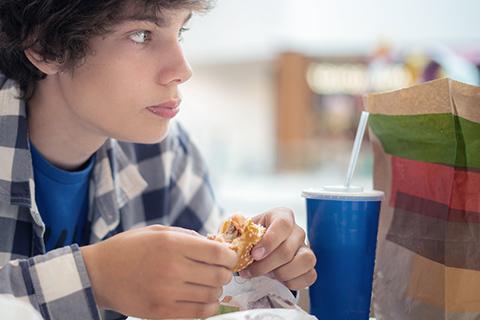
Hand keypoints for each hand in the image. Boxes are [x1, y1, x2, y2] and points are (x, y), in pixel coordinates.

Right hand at [81, 225, 236, 318]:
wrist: (99, 274)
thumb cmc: (130, 248)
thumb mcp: (159, 231)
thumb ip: (189, 237)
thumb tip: (217, 246)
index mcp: (172, 244)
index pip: (217, 254)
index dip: (230, 256)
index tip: (229, 257)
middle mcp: (172, 269)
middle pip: (218, 276)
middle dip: (224, 273)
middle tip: (218, 270)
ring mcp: (167, 293)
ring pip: (211, 295)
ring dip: (216, 289)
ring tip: (208, 283)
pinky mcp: (161, 312)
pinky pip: (198, 313)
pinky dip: (207, 307)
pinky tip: (202, 298)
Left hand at [239, 208, 316, 289]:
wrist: (260, 249)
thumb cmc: (253, 239)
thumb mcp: (244, 231)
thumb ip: (238, 233)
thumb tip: (232, 241)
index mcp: (282, 216)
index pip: (283, 224)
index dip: (269, 241)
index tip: (254, 254)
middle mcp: (297, 230)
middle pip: (287, 249)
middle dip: (266, 265)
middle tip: (250, 271)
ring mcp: (306, 247)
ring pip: (304, 262)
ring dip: (281, 274)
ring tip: (266, 275)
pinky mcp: (309, 265)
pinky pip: (310, 276)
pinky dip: (293, 282)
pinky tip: (279, 280)